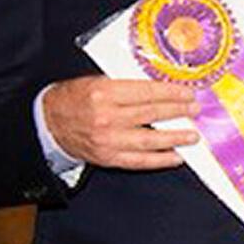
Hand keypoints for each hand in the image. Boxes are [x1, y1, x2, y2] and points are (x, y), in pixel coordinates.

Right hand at [42, 76, 199, 169]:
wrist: (48, 122)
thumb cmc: (75, 98)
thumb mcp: (97, 81)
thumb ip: (127, 85)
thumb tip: (161, 88)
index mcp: (104, 92)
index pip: (146, 92)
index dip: (171, 92)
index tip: (188, 92)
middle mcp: (107, 117)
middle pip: (151, 114)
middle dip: (178, 111)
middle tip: (195, 109)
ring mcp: (108, 140)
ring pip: (149, 140)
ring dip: (175, 138)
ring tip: (193, 135)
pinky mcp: (108, 158)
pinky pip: (139, 161)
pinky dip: (160, 160)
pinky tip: (176, 156)